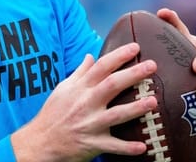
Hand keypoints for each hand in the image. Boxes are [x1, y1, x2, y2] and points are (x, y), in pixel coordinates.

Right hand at [11, 43, 157, 161]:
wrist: (41, 141)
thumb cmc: (53, 113)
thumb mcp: (63, 89)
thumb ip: (80, 73)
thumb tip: (90, 56)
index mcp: (80, 88)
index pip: (101, 67)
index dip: (119, 55)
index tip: (135, 47)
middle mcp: (86, 103)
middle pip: (112, 85)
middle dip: (133, 74)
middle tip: (152, 65)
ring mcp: (90, 124)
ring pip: (116, 114)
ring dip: (136, 108)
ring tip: (153, 101)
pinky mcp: (92, 143)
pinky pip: (113, 146)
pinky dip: (127, 148)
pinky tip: (143, 146)